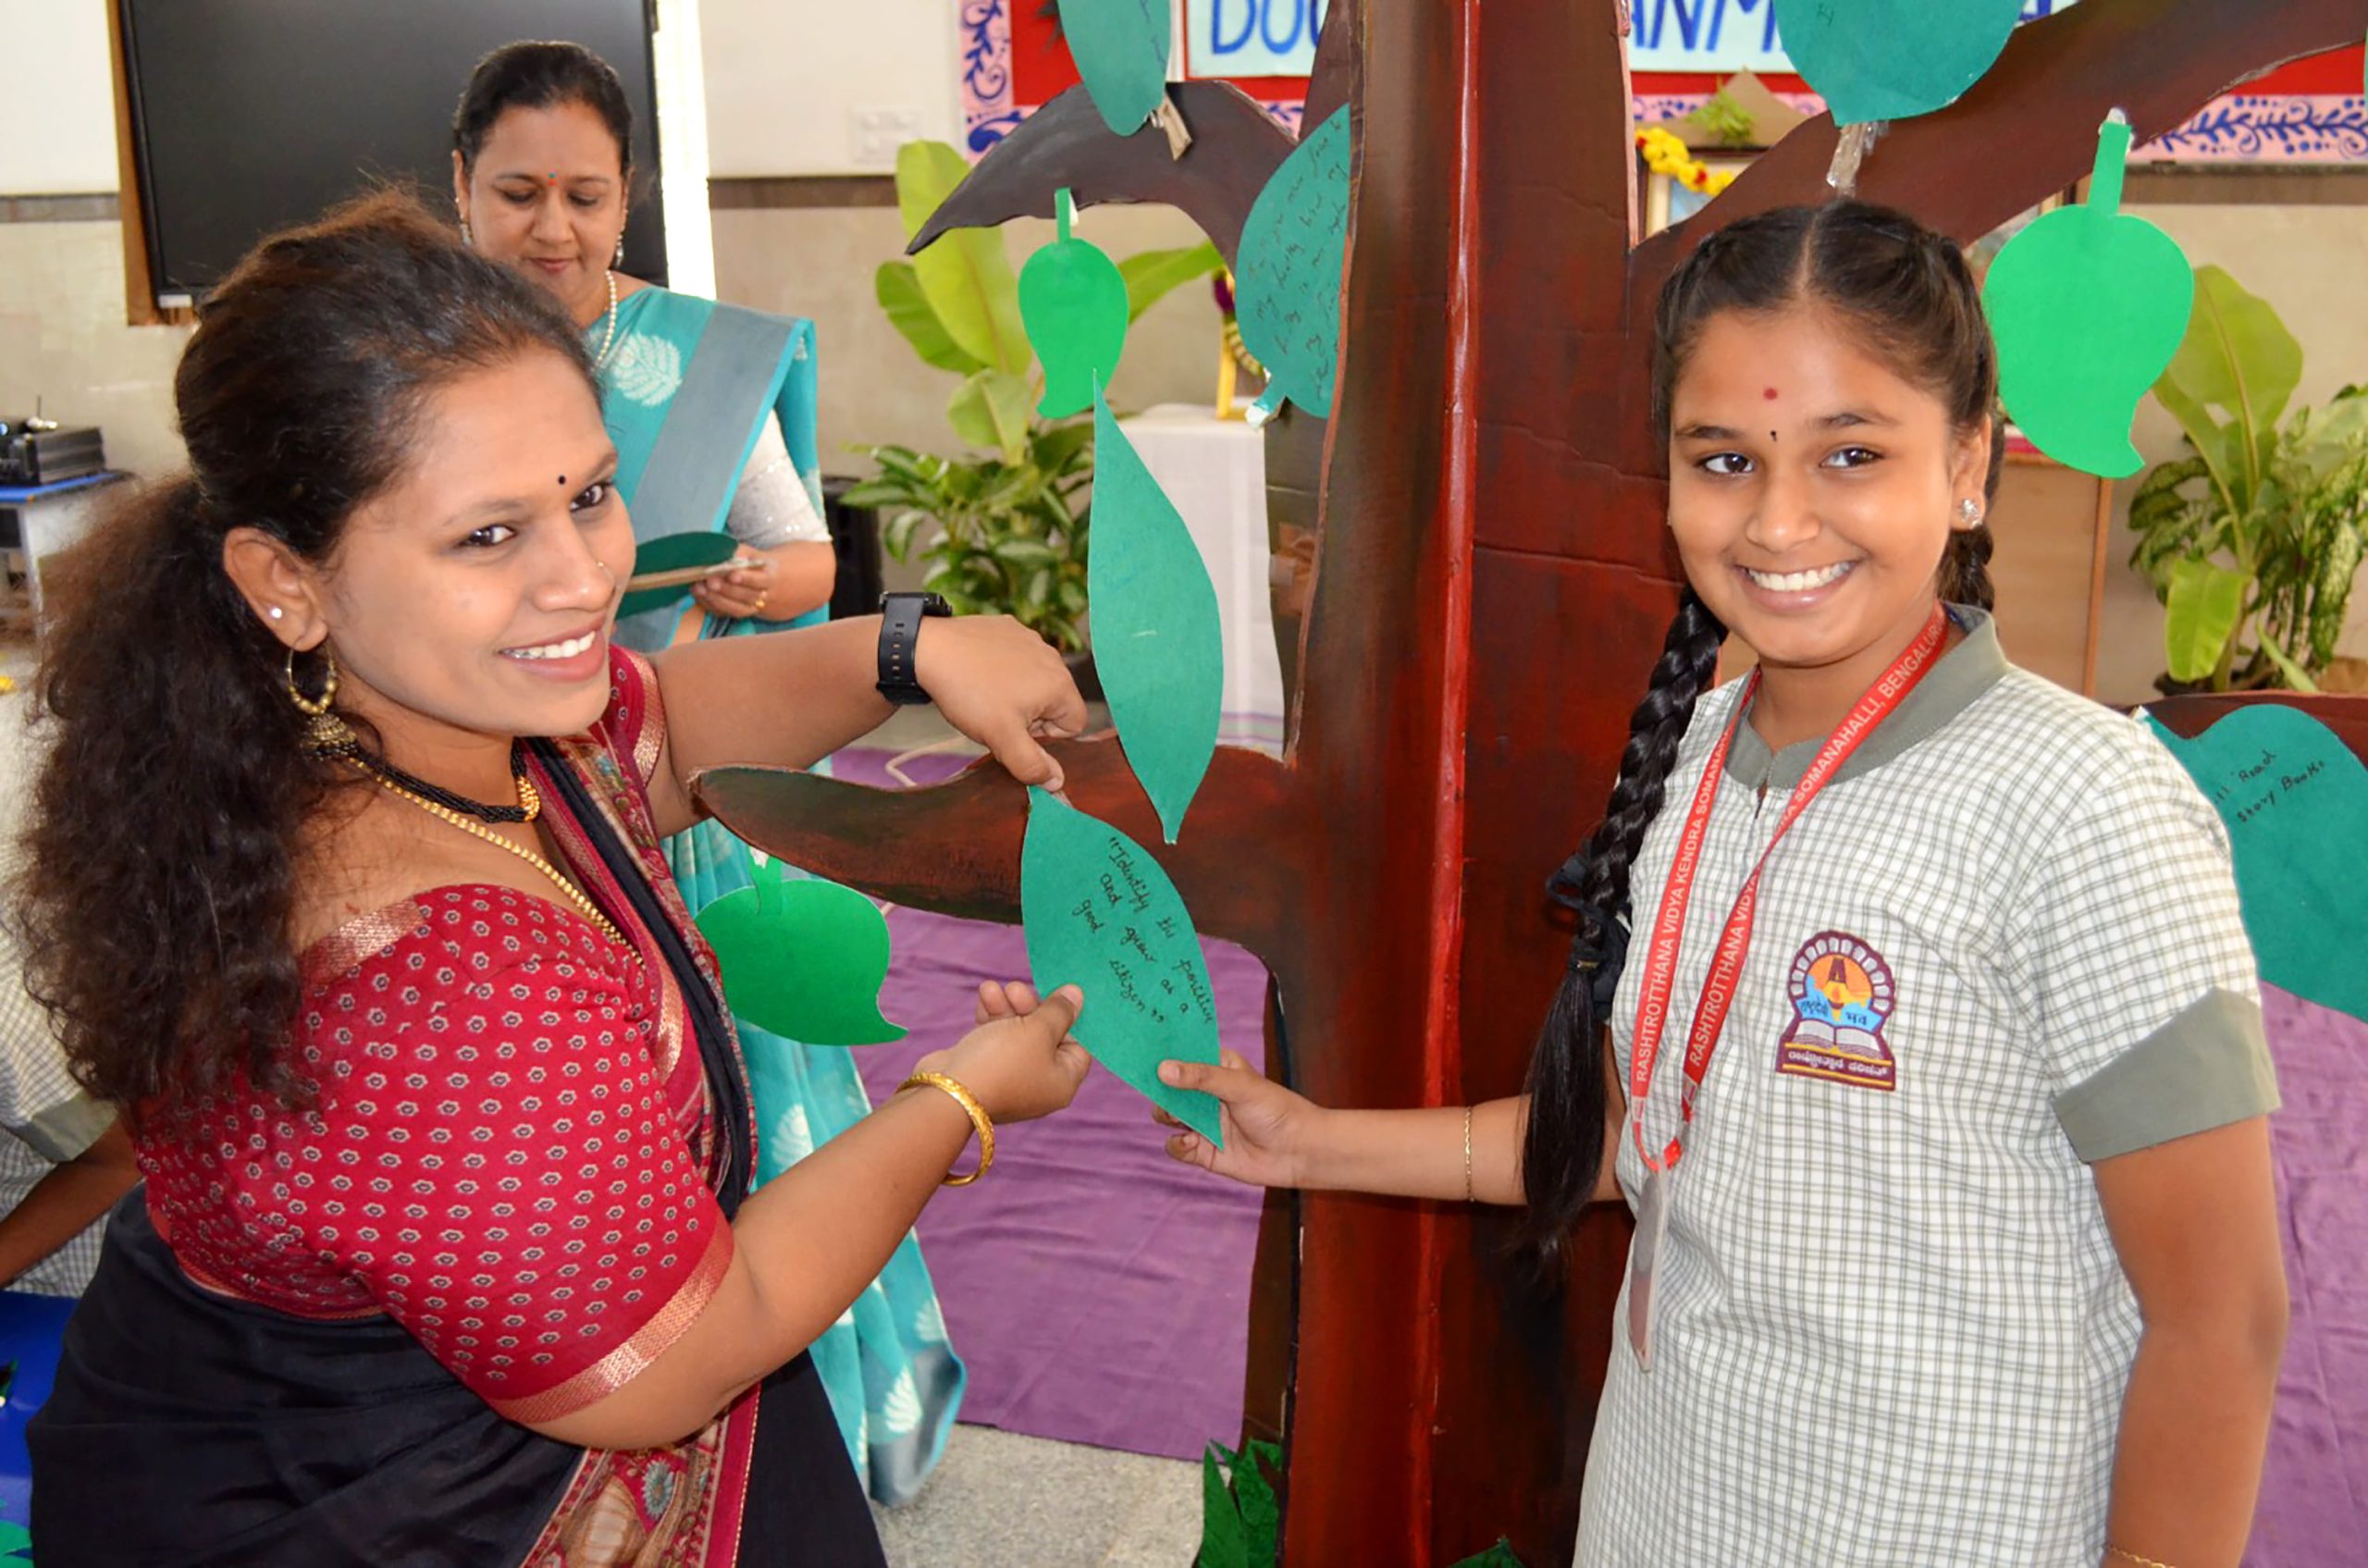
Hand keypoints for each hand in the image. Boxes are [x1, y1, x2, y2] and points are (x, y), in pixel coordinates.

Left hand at [692, 556, 772, 620]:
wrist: (774, 586)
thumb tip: (719, 552)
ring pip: (736, 609)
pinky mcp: (738, 613)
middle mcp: (764, 597)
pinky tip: (699, 594)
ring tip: (699, 588)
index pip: (760, 580)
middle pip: (747, 596)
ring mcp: (752, 608)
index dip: (746, 578)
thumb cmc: (759, 565)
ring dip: (716, 599)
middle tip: (709, 581)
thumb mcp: (754, 554)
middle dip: (726, 589)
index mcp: (771, 578)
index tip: (731, 574)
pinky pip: (726, 614)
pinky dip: (710, 605)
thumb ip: (739, 552)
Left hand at [911, 615, 1088, 793]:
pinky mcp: (1010, 627)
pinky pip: (1017, 658)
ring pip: (1036, 680)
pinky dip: (1003, 669)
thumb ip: (1032, 765)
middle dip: (1031, 716)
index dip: (1046, 738)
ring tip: (985, 695)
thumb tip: (1057, 782)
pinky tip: (980, 672)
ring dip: (1018, 693)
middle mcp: (1053, 657)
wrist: (930, 649)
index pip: (1074, 725)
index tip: (1015, 731)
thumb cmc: (970, 693)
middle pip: (1055, 702)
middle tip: (997, 717)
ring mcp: (1031, 639)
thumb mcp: (1002, 739)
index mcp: (1060, 684)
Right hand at [922, 982, 1089, 1123]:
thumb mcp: (1039, 1030)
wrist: (949, 1091)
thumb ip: (1059, 1010)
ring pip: (1016, 1033)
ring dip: (1006, 1006)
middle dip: (1029, 1006)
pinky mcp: (985, 1069)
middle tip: (1016, 988)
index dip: (1070, 1018)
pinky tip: (983, 997)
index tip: (1058, 992)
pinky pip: (995, 1038)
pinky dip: (991, 1018)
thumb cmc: (1004, 1060)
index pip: (1077, 1045)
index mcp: (1062, 1081)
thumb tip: (1078, 995)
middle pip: (1045, 1035)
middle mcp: (1039, 1083)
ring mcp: (1010, 1078)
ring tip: (991, 988)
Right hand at [1155, 1051, 1320, 1189]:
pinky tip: (1192, 1141)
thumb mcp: (1239, 1086)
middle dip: (1159, 1089)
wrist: (1300, 1152)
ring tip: (1177, 1118)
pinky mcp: (1205, 1152)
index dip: (1164, 1054)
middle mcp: (1207, 1095)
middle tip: (1154, 1088)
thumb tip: (1163, 1069)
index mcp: (1217, 1069)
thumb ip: (1201, 1078)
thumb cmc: (1276, 1110)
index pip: (1184, 1056)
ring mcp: (1205, 1123)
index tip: (1142, 1051)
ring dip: (1167, 1117)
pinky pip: (1177, 1147)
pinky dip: (1178, 1144)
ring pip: (1168, 1117)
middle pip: (1169, 1088)